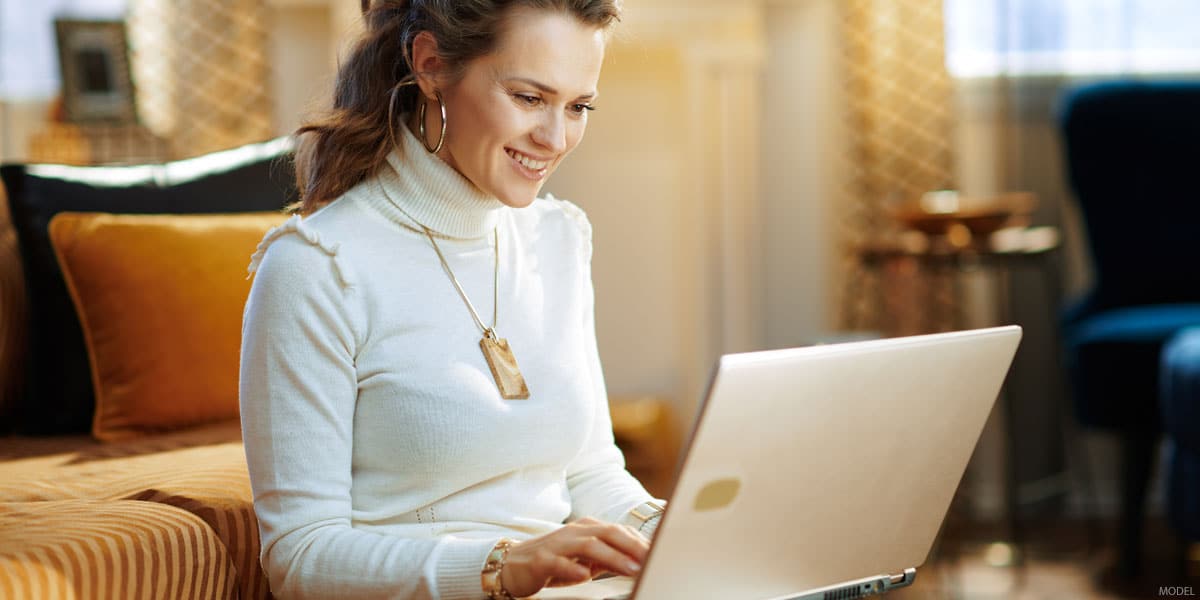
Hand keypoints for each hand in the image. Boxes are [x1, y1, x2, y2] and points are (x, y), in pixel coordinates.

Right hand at [499, 517, 648, 596]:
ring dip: (613, 557)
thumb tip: (635, 562)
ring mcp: (557, 544)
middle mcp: (573, 532)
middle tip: (651, 559)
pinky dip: (573, 567)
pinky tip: (586, 575)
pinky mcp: (541, 560)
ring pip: (588, 546)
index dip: (639, 541)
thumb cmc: (553, 561)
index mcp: (586, 529)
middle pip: (608, 533)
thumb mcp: (584, 560)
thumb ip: (607, 558)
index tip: (659, 552)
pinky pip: (559, 562)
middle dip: (632, 546)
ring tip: (631, 569)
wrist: (512, 564)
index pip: (618, 531)